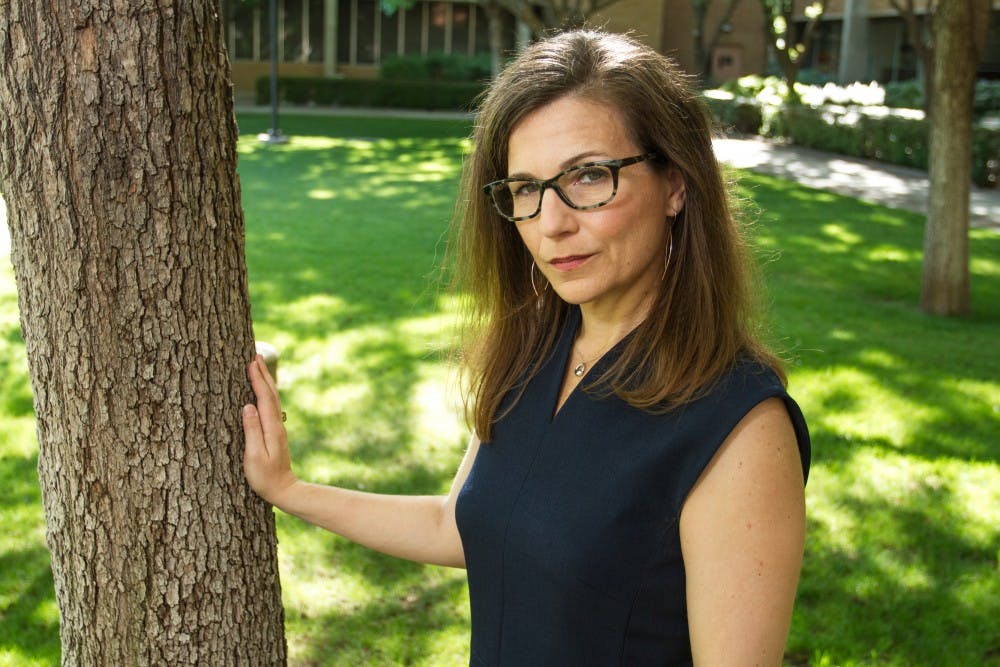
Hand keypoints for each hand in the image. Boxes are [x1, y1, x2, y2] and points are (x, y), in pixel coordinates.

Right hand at [242, 354, 298, 505]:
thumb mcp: (254, 456)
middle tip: (256, 354)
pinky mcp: (275, 431)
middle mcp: (277, 424)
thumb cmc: (265, 477)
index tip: (251, 362)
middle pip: (271, 393)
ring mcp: (278, 427)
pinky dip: (266, 392)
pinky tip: (262, 390)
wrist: (284, 489)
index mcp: (271, 428)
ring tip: (259, 366)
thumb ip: (252, 431)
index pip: (264, 398)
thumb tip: (247, 406)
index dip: (257, 379)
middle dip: (263, 373)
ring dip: (266, 380)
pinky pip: (271, 405)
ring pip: (273, 398)